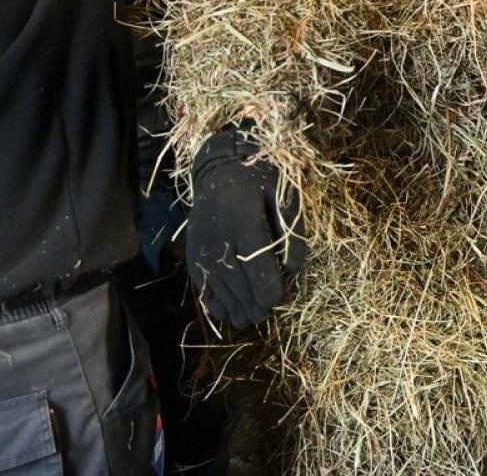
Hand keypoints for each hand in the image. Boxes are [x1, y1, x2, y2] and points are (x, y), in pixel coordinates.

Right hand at [184, 127, 306, 330]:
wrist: (218, 166)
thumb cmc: (258, 179)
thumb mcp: (284, 197)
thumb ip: (292, 234)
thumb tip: (293, 270)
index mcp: (246, 226)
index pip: (259, 273)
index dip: (272, 293)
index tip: (279, 297)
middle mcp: (221, 242)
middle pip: (240, 287)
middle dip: (255, 306)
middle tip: (265, 313)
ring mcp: (203, 249)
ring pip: (220, 290)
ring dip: (235, 308)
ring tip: (248, 319)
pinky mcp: (192, 253)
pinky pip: (202, 285)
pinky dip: (213, 302)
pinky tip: (225, 313)